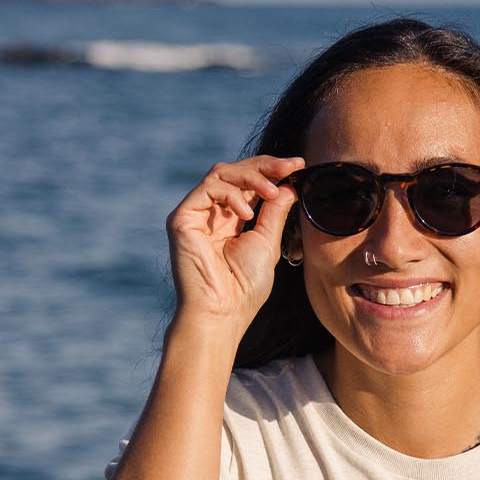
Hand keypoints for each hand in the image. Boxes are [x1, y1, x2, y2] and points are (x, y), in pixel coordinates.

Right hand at [164, 154, 304, 324]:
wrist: (222, 313)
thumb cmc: (244, 288)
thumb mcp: (267, 242)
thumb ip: (274, 212)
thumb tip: (288, 185)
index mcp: (231, 220)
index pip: (249, 184)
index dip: (273, 171)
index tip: (298, 166)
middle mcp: (211, 213)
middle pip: (235, 172)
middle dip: (266, 166)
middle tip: (290, 167)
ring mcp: (195, 214)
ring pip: (222, 173)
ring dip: (252, 177)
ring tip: (271, 193)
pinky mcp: (182, 218)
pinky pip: (208, 188)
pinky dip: (231, 194)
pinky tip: (247, 214)